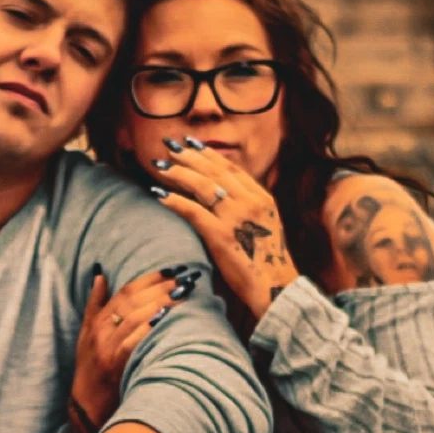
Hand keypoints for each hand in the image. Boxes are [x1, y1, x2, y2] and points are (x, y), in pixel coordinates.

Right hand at [71, 263, 200, 432]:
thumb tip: (100, 276)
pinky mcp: (114, 366)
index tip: (172, 271)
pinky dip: (148, 329)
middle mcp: (100, 332)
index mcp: (96, 322)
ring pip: (134, 318)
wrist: (85, 405)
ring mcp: (106, 349)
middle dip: (161, 287)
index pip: (124, 292)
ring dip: (160, 304)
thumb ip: (94, 304)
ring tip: (183, 295)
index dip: (149, 279)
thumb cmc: (90, 368)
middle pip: (132, 301)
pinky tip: (165, 319)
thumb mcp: (86, 334)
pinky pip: (132, 342)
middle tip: (185, 279)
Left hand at [147, 135, 299, 319]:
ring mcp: (236, 218)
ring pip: (203, 186)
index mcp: (262, 198)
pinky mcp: (222, 236)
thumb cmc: (266, 264)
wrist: (275, 288)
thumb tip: (223, 194)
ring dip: (179, 173)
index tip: (191, 143)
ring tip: (160, 166)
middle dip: (189, 157)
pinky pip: (193, 211)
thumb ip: (248, 208)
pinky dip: (174, 200)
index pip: (231, 168)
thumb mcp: (264, 226)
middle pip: (214, 172)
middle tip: (169, 146)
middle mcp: (250, 202)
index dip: (209, 154)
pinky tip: (159, 194)